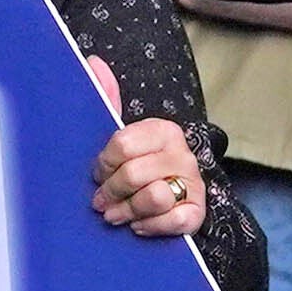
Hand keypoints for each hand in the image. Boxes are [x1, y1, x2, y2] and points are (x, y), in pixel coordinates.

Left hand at [91, 112, 207, 239]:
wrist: (172, 199)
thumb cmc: (139, 167)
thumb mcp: (124, 137)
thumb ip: (108, 100)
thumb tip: (94, 63)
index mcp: (163, 131)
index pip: (122, 145)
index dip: (103, 164)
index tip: (100, 173)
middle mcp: (182, 154)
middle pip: (132, 174)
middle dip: (110, 192)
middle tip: (102, 200)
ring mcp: (192, 183)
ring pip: (153, 197)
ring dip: (128, 211)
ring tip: (117, 214)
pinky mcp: (197, 212)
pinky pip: (173, 222)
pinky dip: (151, 226)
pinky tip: (140, 224)